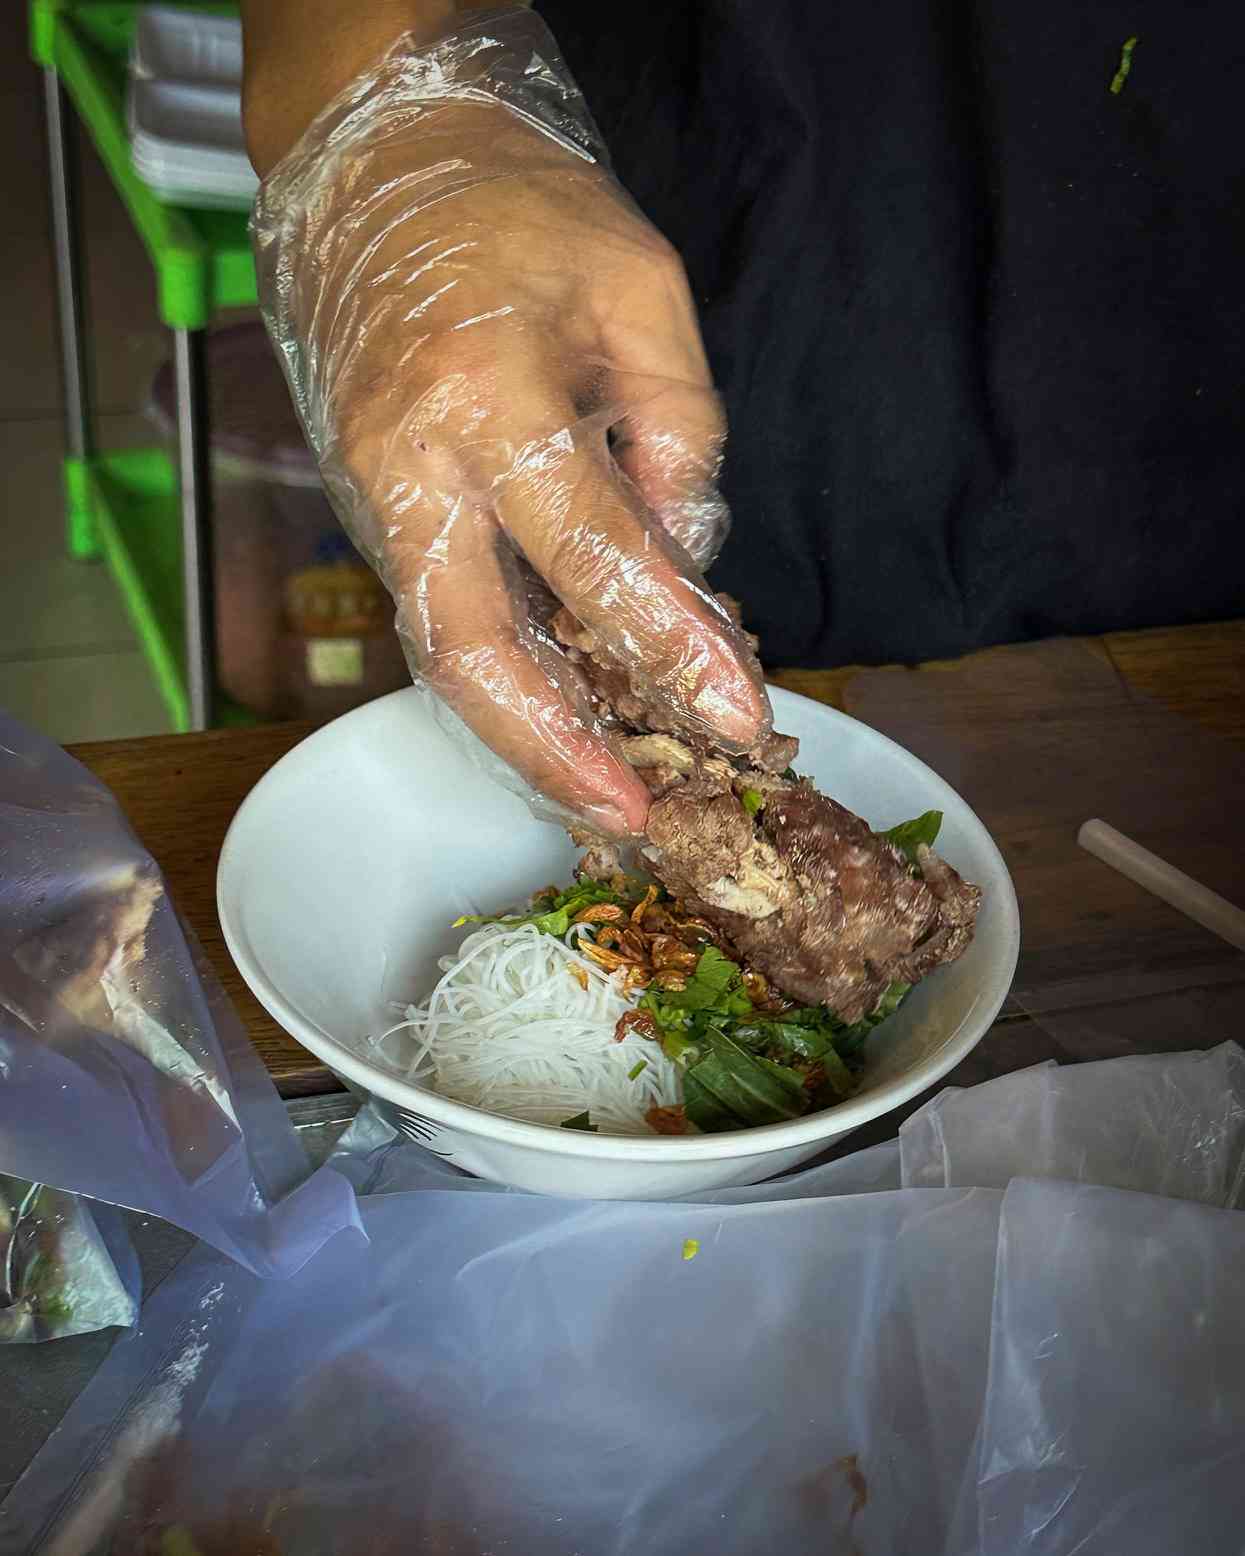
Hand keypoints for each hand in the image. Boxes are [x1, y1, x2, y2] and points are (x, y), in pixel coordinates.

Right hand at [252, 13, 770, 833]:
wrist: (377, 168)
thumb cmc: (522, 211)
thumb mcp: (641, 291)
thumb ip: (677, 431)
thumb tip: (683, 564)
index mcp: (491, 394)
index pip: (591, 555)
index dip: (668, 645)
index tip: (735, 715)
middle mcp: (412, 464)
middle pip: (471, 650)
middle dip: (552, 751)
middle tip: (629, 815)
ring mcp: (372, 494)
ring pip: (441, 651)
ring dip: (523, 734)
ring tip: (603, 790)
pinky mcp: (366, 509)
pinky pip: (436, 615)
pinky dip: (501, 678)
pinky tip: (560, 713)